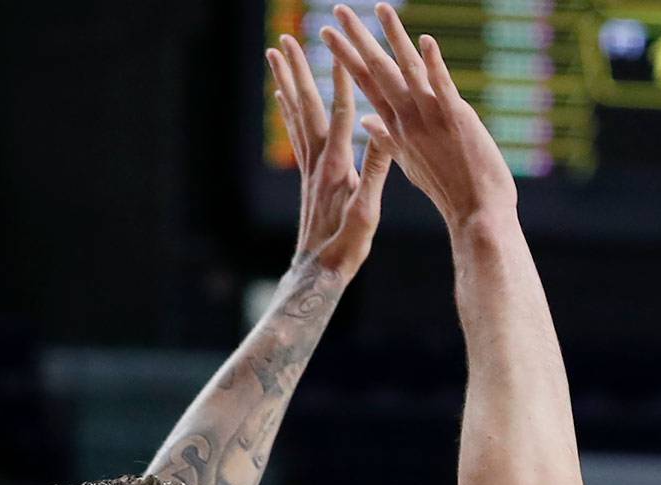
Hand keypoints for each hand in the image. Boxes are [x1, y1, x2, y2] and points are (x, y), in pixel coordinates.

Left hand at [268, 32, 392, 275]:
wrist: (319, 270)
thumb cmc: (346, 246)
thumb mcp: (368, 212)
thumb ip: (375, 173)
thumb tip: (384, 137)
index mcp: (337, 166)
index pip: (342, 113)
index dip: (342, 80)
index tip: (339, 50)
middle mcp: (318, 160)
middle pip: (307, 105)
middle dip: (297, 70)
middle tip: (286, 38)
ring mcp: (309, 166)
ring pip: (296, 113)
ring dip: (288, 80)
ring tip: (276, 52)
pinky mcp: (307, 174)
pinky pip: (296, 132)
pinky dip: (289, 109)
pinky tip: (284, 95)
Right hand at [322, 4, 515, 232]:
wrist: (477, 215)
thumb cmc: (448, 190)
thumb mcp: (410, 164)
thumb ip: (386, 138)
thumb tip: (365, 121)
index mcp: (396, 128)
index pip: (365, 85)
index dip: (346, 57)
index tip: (326, 35)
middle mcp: (408, 119)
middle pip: (377, 71)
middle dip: (357, 38)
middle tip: (336, 9)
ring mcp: (431, 118)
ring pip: (407, 69)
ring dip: (394, 36)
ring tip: (380, 7)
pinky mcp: (457, 119)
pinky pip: (443, 85)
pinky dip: (434, 63)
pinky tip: (425, 40)